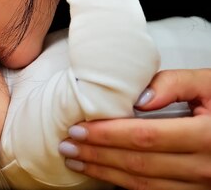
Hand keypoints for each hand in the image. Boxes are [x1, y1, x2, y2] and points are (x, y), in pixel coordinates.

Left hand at [59, 69, 210, 188]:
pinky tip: (103, 174)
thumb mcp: (210, 84)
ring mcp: (202, 186)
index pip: (146, 136)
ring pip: (144, 184)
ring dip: (105, 173)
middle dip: (97, 156)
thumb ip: (175, 84)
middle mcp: (205, 167)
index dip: (108, 135)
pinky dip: (125, 185)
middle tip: (66, 146)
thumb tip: (139, 98)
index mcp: (207, 136)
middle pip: (139, 163)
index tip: (78, 129)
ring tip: (76, 161)